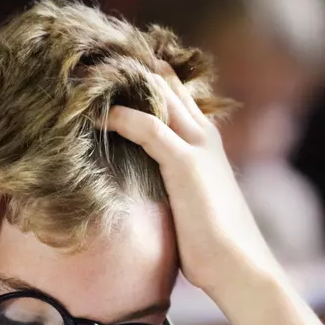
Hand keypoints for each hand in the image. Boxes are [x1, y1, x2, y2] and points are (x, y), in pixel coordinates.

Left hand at [106, 66, 280, 300]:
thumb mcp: (193, 206)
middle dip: (130, 67)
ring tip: (85, 72)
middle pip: (167, 83)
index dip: (146, 79)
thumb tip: (147, 192)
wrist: (239, 268)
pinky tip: (96, 114)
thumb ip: (174, 187)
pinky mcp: (185, 164)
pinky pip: (147, 127)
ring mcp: (198, 147)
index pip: (177, 95)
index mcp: (209, 143)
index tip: (112, 68)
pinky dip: (120, 117)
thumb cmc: (215, 249)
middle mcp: (206, 136)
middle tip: (91, 56)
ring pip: (158, 95)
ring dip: (122, 82)